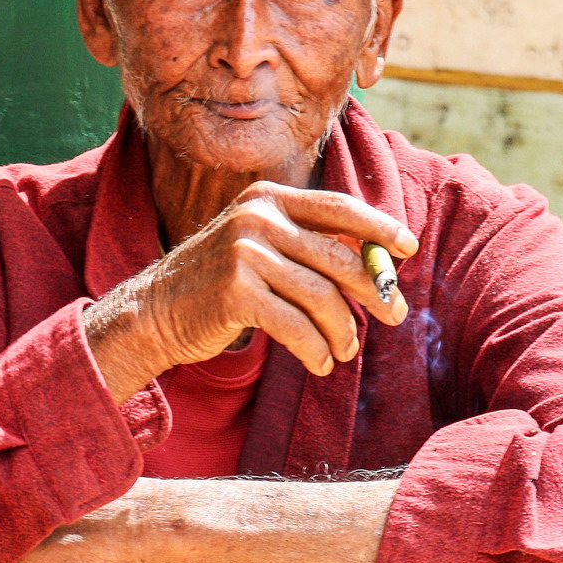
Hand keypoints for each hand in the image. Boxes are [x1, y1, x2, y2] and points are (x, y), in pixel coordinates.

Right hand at [85, 183, 416, 401]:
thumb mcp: (259, 250)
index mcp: (268, 199)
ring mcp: (245, 252)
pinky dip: (316, 349)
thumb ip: (306, 247)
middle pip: (337, 258)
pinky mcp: (236, 292)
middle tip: (394, 316)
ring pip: (321, 297)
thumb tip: (375, 268)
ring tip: (345, 352)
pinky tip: (320, 363)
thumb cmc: (216, 285)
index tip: (408, 249)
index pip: (338, 208)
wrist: (154, 312)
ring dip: (342, 331)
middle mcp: (258, 218)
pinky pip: (296, 326)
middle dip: (373, 292)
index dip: (379, 228)